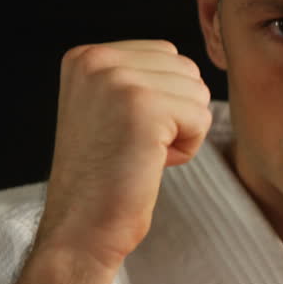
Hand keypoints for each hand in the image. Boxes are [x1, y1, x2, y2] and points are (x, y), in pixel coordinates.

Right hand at [37, 40, 211, 268]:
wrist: (81, 228)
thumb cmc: (105, 179)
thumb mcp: (110, 109)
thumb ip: (138, 78)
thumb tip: (190, 68)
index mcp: (86, 56)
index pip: (167, 55)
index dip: (163, 101)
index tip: (125, 132)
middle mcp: (97, 59)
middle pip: (187, 70)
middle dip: (176, 114)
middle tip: (134, 147)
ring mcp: (118, 80)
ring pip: (198, 93)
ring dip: (182, 132)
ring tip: (141, 155)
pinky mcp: (143, 107)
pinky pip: (201, 118)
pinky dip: (187, 148)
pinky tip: (150, 164)